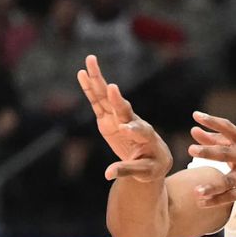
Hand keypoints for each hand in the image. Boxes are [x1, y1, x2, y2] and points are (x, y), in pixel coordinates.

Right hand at [77, 54, 171, 181]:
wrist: (153, 158)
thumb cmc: (151, 166)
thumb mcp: (143, 171)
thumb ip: (126, 170)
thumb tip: (108, 174)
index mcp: (145, 135)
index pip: (138, 130)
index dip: (133, 128)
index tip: (125, 128)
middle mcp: (132, 121)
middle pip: (122, 107)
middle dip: (116, 98)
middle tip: (111, 86)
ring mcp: (119, 117)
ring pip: (108, 98)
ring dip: (99, 80)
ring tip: (90, 62)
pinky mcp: (108, 118)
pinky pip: (98, 102)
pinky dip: (90, 89)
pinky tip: (82, 74)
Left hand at [188, 112, 235, 206]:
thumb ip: (215, 139)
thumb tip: (193, 130)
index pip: (228, 128)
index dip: (213, 121)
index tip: (196, 115)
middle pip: (227, 153)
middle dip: (209, 151)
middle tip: (191, 149)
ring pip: (229, 180)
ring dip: (213, 186)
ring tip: (196, 191)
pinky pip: (232, 196)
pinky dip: (216, 200)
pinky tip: (201, 203)